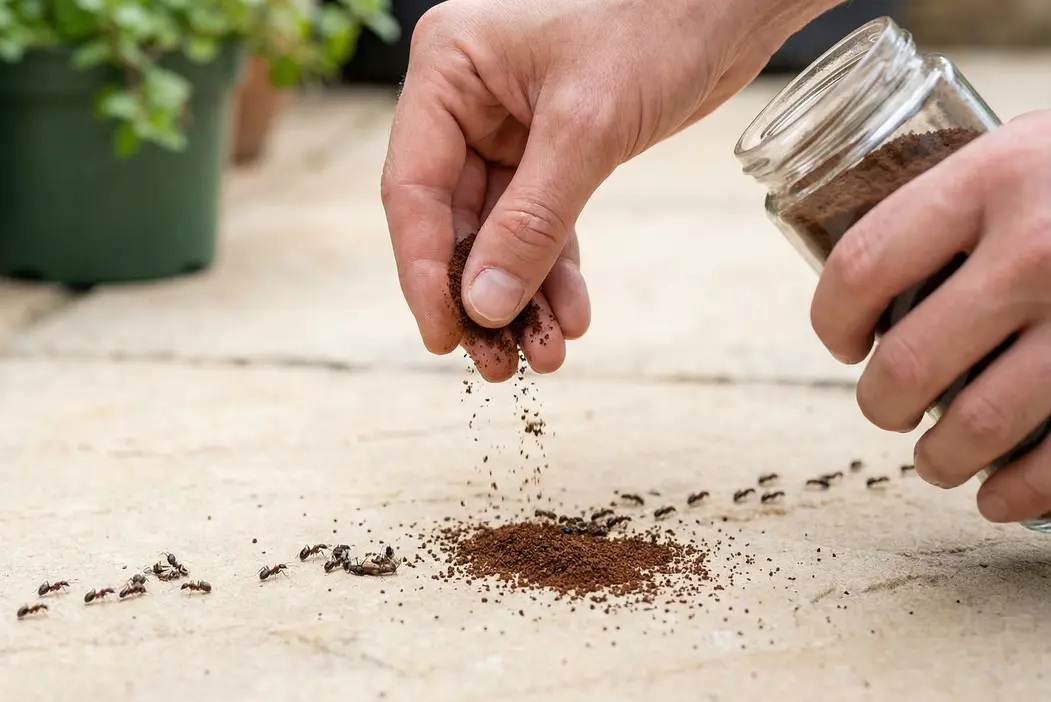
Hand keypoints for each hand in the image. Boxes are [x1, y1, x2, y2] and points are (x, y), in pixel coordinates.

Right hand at [381, 0, 837, 380]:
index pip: (413, 188)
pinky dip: (555, 271)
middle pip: (452, 220)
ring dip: (520, 296)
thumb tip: (485, 306)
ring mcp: (506, 126)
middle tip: (496, 363)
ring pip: (498, 232)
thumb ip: (533, 221)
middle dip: (481, 295)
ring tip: (543, 356)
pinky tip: (569, 317)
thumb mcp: (588, 128)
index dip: (425, 271)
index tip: (443, 336)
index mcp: (447, 69)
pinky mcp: (552, 148)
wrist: (734, 0)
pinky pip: (540, 223)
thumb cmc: (659, 22)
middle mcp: (465, 99)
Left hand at [811, 110, 1050, 522]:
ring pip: (978, 425)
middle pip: (909, 360)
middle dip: (881, 403)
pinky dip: (1020, 493)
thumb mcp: (1030, 149)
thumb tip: (879, 283)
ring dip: (941, 460)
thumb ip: (963, 204)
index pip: (862, 267)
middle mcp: (1040, 248)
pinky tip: (999, 499)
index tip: (843, 341)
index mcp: (994, 178)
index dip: (832, 319)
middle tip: (888, 408)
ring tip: (937, 460)